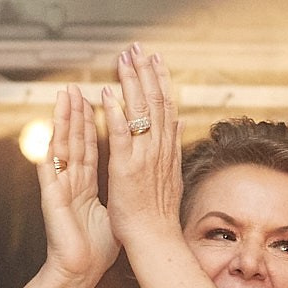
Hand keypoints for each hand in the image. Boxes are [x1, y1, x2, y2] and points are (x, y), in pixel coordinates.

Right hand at [36, 86, 118, 286]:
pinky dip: (51, 149)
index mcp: (85, 183)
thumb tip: (137, 181)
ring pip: (61, 147)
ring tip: (64, 97)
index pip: (90, 145)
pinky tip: (51, 132)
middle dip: (76, 112)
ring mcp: (60, 188)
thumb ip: (120, 192)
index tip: (98, 96)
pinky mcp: (52, 199)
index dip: (92, 122)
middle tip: (77, 86)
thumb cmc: (96, 248)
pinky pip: (51, 170)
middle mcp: (72, 181)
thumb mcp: (112, 212)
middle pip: (75, 140)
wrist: (80, 271)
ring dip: (63, 121)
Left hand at [101, 46, 184, 252]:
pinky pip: (121, 135)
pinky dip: (114, 112)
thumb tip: (180, 123)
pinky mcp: (126, 168)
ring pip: (140, 111)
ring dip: (131, 82)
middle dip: (147, 72)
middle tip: (138, 48)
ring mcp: (144, 157)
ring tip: (123, 59)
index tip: (156, 59)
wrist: (155, 239)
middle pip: (156, 101)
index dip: (161, 80)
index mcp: (167, 150)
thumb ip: (173, 149)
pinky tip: (106, 93)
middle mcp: (159, 149)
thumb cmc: (158, 215)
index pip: (166, 107)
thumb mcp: (171, 177)